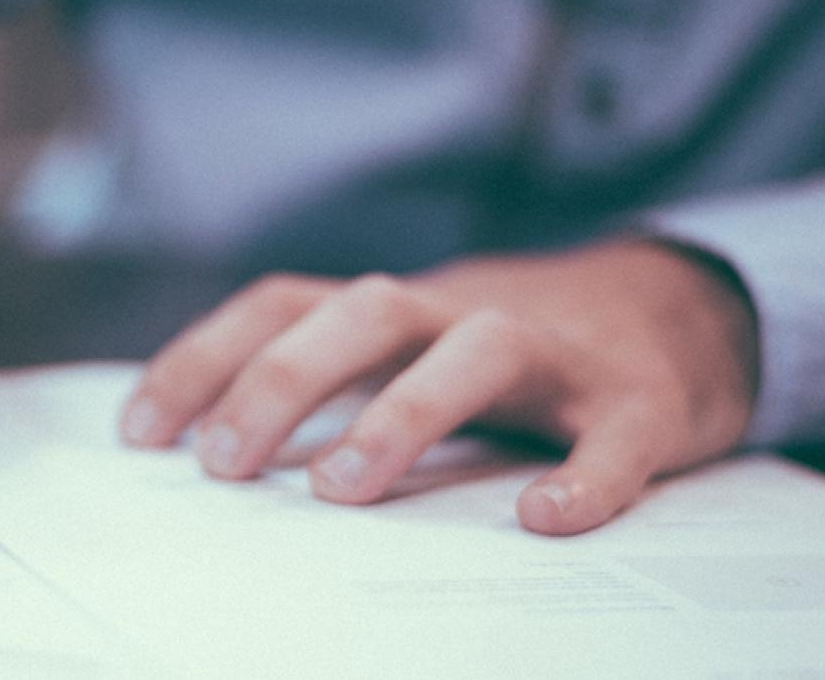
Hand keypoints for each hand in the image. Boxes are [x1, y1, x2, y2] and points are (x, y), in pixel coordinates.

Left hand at [120, 241, 757, 534]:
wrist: (685, 310)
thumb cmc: (517, 351)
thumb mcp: (413, 348)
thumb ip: (334, 381)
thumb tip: (213, 454)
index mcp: (400, 310)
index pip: (284, 305)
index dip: (206, 358)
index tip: (140, 433)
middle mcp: (466, 312)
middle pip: (365, 312)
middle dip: (284, 379)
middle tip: (223, 465)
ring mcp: (559, 352)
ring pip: (478, 349)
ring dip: (404, 411)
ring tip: (341, 489)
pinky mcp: (643, 400)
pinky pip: (616, 434)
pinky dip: (586, 475)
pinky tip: (547, 519)